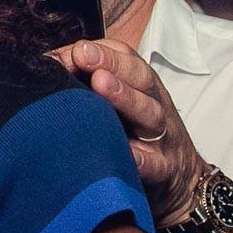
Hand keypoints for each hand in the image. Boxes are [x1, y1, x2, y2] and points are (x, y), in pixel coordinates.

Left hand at [49, 38, 207, 225]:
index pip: (126, 56)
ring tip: (99, 84)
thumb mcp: (123, 105)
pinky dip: (140, 157)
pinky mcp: (163, 169)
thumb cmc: (139, 137)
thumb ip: (92, 84)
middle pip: (139, 77)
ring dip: (125, 97)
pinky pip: (152, 162)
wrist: (183, 182)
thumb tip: (48, 66)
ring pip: (149, 113)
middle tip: (83, 54)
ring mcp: (161, 137)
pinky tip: (125, 150)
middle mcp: (154, 105)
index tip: (73, 49)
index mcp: (142, 87)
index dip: (101, 50)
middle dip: (111, 62)